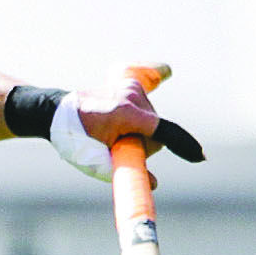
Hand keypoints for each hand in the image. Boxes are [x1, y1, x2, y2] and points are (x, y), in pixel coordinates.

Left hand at [55, 76, 205, 182]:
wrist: (56, 114)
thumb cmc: (75, 140)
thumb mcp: (98, 163)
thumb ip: (128, 173)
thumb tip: (154, 183)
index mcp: (126, 114)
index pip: (165, 131)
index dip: (184, 146)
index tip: (199, 157)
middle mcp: (132, 97)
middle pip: (157, 132)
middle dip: (143, 143)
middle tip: (115, 144)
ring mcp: (130, 88)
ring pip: (153, 119)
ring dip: (141, 128)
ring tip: (112, 128)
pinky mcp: (128, 84)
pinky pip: (149, 78)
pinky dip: (154, 76)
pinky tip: (166, 70)